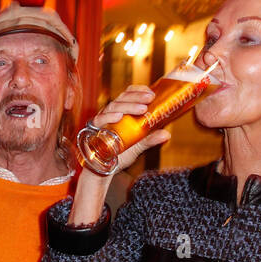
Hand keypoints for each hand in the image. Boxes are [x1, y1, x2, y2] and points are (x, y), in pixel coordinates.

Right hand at [70, 86, 170, 225]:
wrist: (102, 170)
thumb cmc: (118, 155)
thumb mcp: (137, 147)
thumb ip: (150, 140)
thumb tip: (167, 134)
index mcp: (122, 113)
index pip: (128, 94)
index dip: (138, 91)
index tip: (151, 93)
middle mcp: (111, 113)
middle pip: (122, 98)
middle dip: (136, 97)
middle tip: (150, 98)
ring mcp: (102, 120)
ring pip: (113, 106)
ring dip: (128, 106)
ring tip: (141, 109)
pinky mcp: (93, 129)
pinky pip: (100, 120)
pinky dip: (108, 117)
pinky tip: (118, 116)